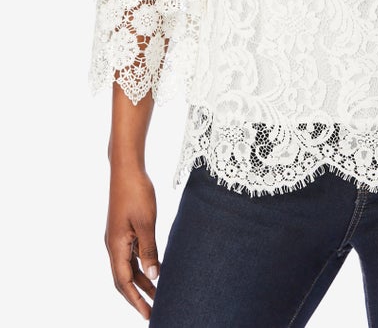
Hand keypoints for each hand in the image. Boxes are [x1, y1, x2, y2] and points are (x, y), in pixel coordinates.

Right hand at [105, 166, 159, 318]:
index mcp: (115, 246)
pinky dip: (142, 264)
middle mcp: (113, 245)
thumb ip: (149, 250)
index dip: (135, 300)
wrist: (126, 169)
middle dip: (137, 296)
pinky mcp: (123, 230)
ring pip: (128, 266)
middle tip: (153, 310)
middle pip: (124, 279)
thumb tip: (155, 276)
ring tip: (158, 293)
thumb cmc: (136, 192)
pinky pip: (131, 254)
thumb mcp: (146, 222)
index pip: (124, 282)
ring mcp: (117, 237)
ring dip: (142, 280)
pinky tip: (155, 268)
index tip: (148, 315)